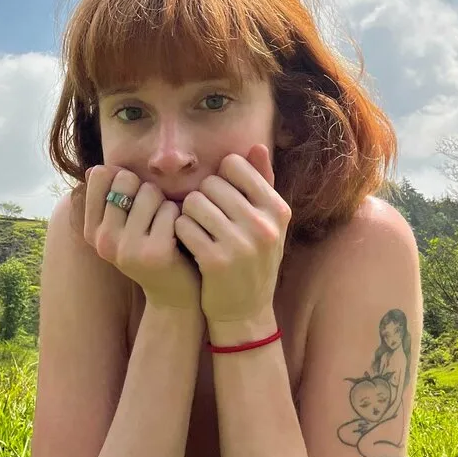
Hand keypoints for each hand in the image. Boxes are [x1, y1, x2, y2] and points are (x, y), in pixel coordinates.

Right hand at [83, 164, 202, 311]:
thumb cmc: (149, 247)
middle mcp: (104, 240)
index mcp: (91, 230)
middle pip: (125, 179)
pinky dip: (178, 215)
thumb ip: (109, 197)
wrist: (173, 293)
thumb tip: (97, 168)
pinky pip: (170, 209)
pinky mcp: (156, 252)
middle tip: (152, 214)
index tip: (133, 198)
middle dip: (144, 188)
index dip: (122, 177)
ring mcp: (128, 248)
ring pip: (150, 191)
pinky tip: (177, 236)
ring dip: (164, 202)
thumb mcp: (121, 226)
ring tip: (164, 226)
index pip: (99, 175)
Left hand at [173, 144, 291, 326]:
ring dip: (188, 214)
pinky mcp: (216, 262)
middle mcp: (263, 225)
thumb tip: (257, 145)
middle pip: (210, 183)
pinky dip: (180, 232)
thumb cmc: (254, 258)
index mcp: (277, 209)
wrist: (246, 311)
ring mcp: (241, 244)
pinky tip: (189, 243)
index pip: (234, 165)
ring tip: (197, 229)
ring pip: (193, 203)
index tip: (220, 197)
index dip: (220, 177)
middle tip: (205, 217)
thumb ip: (262, 182)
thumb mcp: (267, 222)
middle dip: (202, 197)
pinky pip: (183, 226)